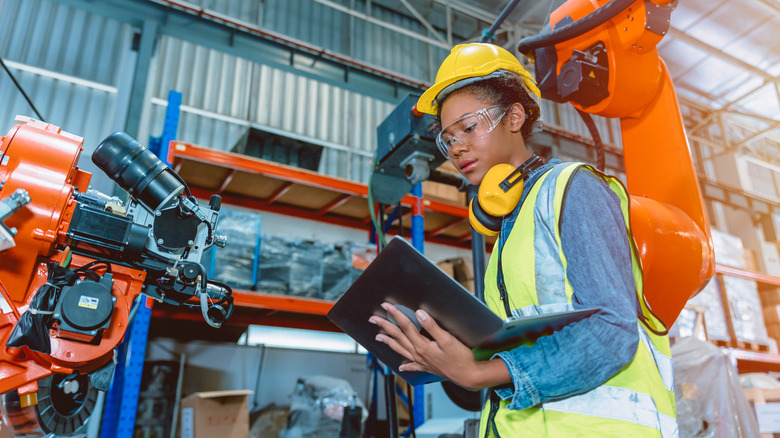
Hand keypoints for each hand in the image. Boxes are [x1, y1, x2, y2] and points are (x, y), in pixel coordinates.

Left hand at [369, 302, 504, 389]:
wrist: (468, 375)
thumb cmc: (460, 357)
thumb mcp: (447, 339)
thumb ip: (432, 326)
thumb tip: (419, 313)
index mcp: (422, 345)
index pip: (405, 326)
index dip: (395, 314)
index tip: (386, 306)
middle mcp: (418, 353)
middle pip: (398, 337)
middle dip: (385, 326)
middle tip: (373, 319)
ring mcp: (422, 361)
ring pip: (401, 350)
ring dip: (389, 343)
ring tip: (378, 337)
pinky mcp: (427, 367)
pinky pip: (412, 366)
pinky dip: (406, 365)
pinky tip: (401, 367)